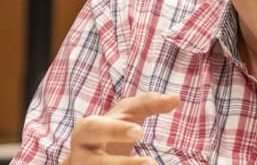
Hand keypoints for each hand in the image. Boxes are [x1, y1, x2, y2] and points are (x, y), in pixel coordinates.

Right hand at [62, 92, 179, 164]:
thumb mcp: (126, 113)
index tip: (140, 132)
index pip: (96, 128)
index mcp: (86, 131)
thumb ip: (149, 103)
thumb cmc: (112, 127)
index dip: (116, 131)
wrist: (90, 155)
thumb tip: (176, 98)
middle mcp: (81, 156)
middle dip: (122, 164)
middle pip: (96, 164)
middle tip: (151, 163)